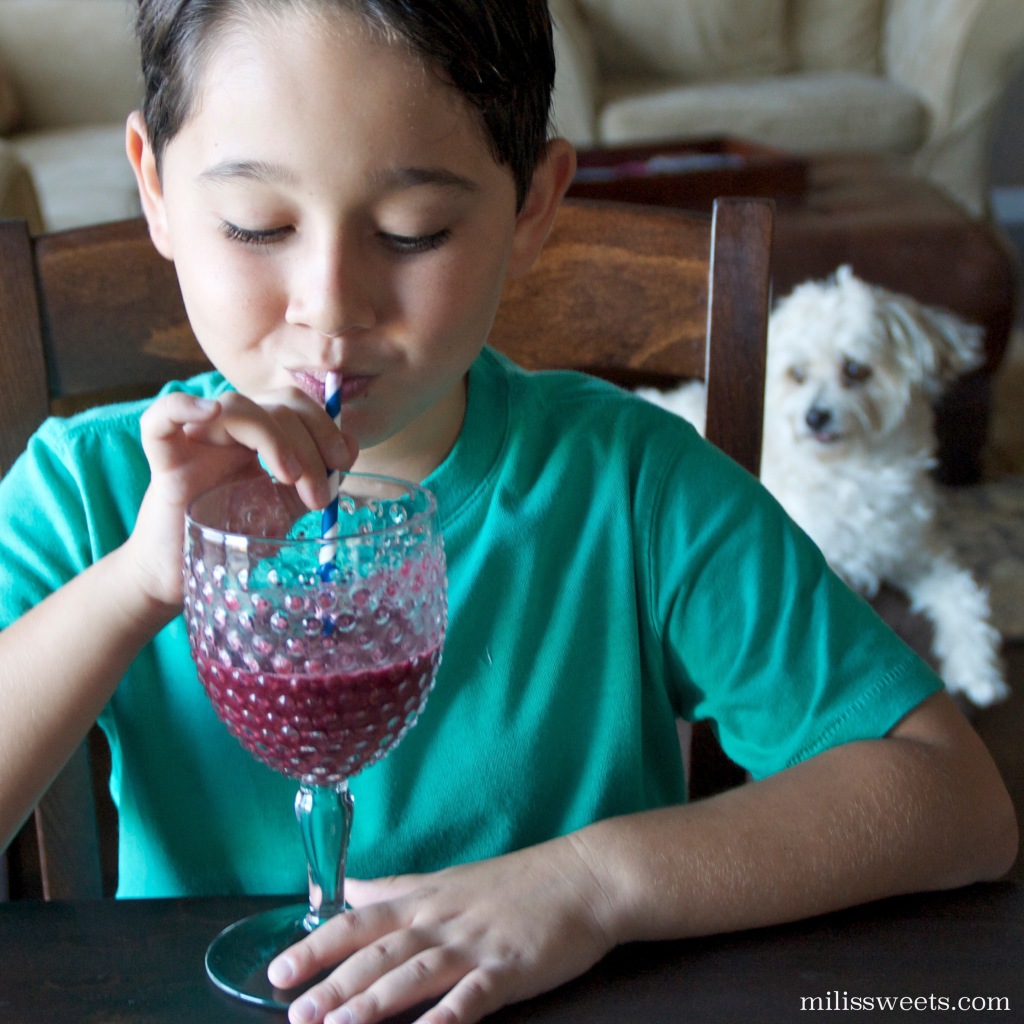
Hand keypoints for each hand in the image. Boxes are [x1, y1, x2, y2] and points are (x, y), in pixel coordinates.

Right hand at [127, 388, 357, 608]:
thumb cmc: (232, 538)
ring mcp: (196, 441)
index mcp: (259, 437)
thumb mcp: (285, 507)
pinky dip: (183, 406)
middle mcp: (229, 431)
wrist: (183, 574)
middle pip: (274, 405)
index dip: (324, 426)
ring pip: (236, 407)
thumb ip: (316, 477)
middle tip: (319, 492)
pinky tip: (209, 412)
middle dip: (309, 442)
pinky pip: (161, 418)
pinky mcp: (164, 460)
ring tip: (289, 479)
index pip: (296, 407)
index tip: (342, 464)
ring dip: (273, 438)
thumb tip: (351, 444)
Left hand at [268, 836, 616, 1023]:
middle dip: (334, 983)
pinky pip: (471, 998)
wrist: (582, 877)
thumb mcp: (448, 878)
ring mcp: (475, 944)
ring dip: (374, 1002)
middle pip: (379, 952)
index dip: (318, 946)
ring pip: (415, 974)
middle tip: (295, 1013)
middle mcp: (442, 920)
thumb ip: (395, 888)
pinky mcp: (509, 968)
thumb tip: (348, 887)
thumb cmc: (515, 882)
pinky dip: (445, 1018)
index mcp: (426, 899)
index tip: (278, 971)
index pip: (361, 920)